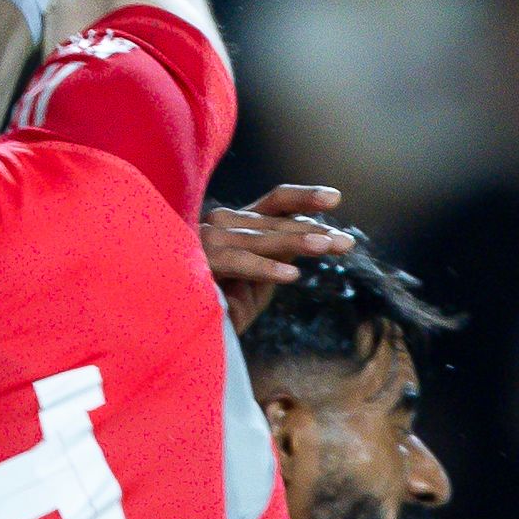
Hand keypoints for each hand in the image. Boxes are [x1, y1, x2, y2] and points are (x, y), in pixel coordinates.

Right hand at [203, 183, 351, 307]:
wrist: (174, 320)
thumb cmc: (219, 300)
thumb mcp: (259, 278)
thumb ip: (281, 255)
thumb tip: (317, 237)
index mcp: (240, 223)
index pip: (277, 202)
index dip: (305, 198)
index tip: (336, 199)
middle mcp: (224, 223)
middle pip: (276, 221)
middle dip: (313, 231)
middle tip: (345, 242)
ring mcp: (209, 240)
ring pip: (260, 238)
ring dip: (294, 242)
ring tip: (326, 246)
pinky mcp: (198, 263)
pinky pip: (238, 263)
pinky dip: (264, 268)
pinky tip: (291, 276)